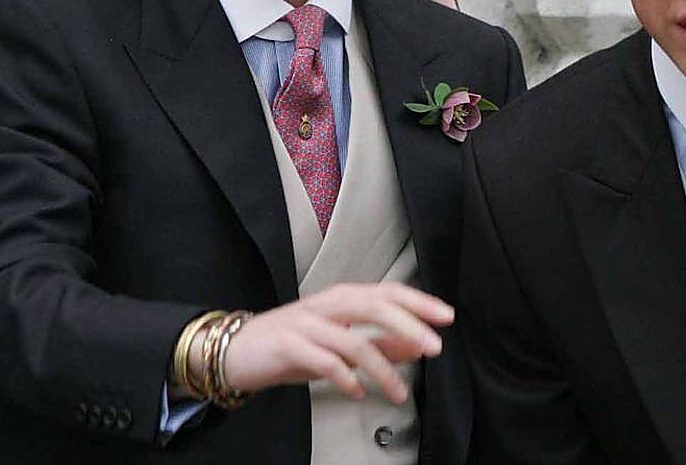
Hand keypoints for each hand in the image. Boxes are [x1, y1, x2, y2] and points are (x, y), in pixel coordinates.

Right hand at [194, 283, 453, 403]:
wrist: (237, 351)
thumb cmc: (295, 344)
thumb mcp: (342, 342)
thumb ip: (380, 343)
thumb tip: (419, 345)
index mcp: (344, 298)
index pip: (389, 293)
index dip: (419, 302)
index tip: (447, 317)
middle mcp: (328, 304)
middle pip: (375, 307)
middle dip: (409, 326)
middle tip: (434, 347)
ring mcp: (307, 323)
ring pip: (353, 340)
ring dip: (381, 369)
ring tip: (398, 392)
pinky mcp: (288, 345)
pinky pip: (323, 361)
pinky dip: (345, 378)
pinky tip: (358, 391)